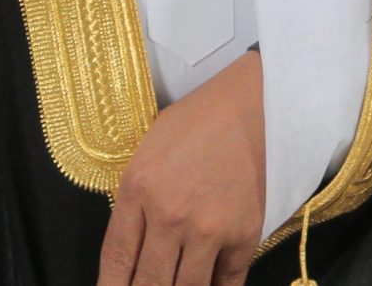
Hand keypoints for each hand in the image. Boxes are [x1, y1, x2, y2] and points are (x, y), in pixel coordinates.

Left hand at [99, 50, 268, 285]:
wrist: (255, 103)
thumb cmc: (197, 121)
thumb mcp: (148, 151)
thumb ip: (135, 201)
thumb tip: (131, 251)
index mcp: (138, 190)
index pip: (116, 260)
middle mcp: (170, 216)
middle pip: (148, 284)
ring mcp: (210, 229)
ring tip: (176, 285)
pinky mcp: (245, 234)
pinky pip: (228, 283)